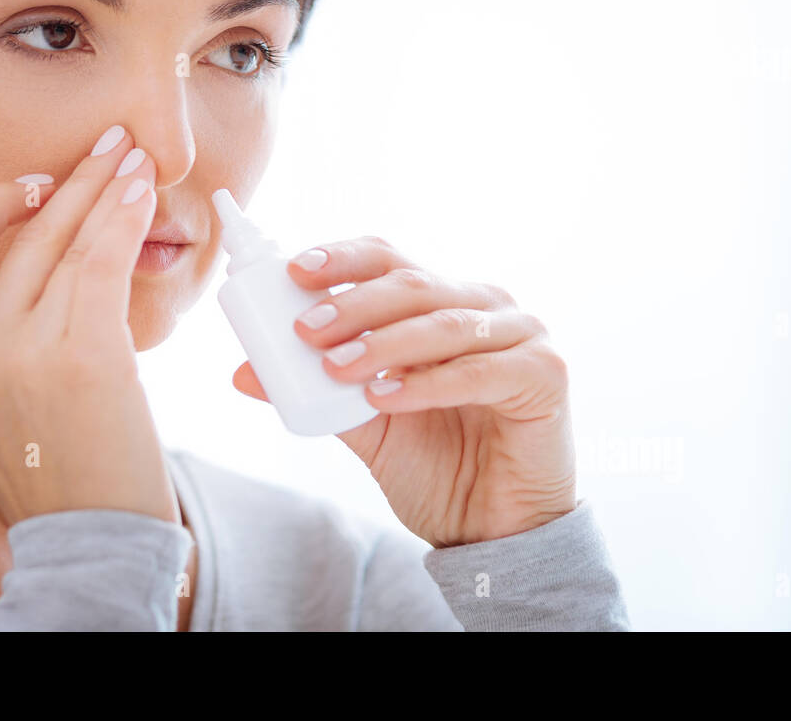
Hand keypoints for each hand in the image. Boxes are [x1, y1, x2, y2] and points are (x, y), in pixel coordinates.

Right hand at [0, 124, 177, 527]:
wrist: (91, 543)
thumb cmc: (58, 482)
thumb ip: (2, 353)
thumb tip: (40, 299)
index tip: (38, 185)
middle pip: (19, 234)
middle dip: (69, 180)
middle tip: (106, 143)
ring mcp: (26, 349)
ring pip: (66, 239)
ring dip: (105, 186)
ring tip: (134, 154)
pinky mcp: (85, 355)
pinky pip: (103, 263)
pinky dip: (125, 218)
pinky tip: (143, 192)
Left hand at [232, 235, 575, 548]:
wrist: (494, 532)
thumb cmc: (437, 466)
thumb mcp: (365, 425)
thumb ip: (314, 394)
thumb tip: (244, 372)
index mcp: (441, 302)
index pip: (389, 259)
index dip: (343, 258)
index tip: (294, 270)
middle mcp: (484, 306)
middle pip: (412, 283)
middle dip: (353, 303)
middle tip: (305, 330)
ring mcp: (522, 334)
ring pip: (443, 322)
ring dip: (384, 342)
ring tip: (336, 366)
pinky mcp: (546, 373)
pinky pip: (480, 370)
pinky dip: (428, 382)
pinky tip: (385, 395)